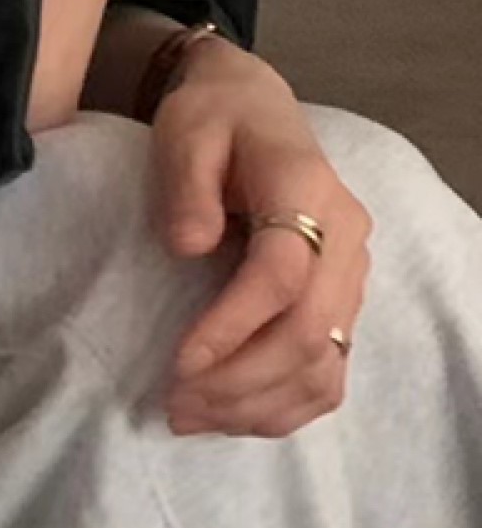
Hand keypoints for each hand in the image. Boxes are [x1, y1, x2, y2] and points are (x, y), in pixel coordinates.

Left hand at [147, 38, 372, 437]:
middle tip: (175, 404)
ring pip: (324, 363)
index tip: (180, 361)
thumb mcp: (185, 131)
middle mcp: (346, 237)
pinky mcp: (344, 301)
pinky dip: (285, 405)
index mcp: (307, 188)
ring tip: (191, 416)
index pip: (281, 276)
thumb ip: (187, 185)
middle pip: (309, 331)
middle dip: (240, 380)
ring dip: (258, 403)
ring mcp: (352, 274)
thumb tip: (190, 246)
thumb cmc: (213, 120)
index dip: (232, 326)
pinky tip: (233, 415)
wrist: (254, 111)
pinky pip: (330, 371)